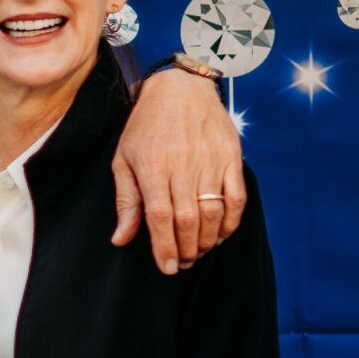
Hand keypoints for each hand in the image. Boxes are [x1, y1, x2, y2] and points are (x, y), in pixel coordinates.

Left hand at [111, 68, 245, 274]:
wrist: (180, 89)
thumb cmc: (146, 127)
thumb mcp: (124, 160)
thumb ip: (126, 201)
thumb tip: (121, 239)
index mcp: (152, 167)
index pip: (158, 217)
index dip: (163, 247)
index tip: (166, 268)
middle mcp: (182, 166)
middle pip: (187, 220)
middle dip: (185, 249)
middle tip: (181, 263)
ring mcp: (209, 162)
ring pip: (213, 212)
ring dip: (207, 240)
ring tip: (197, 252)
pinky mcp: (230, 158)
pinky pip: (236, 197)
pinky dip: (231, 221)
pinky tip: (220, 234)